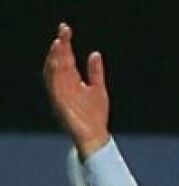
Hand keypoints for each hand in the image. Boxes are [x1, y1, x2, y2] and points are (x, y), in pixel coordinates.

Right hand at [43, 23, 109, 158]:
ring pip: (53, 72)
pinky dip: (55, 75)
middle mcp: (64, 86)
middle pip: (59, 62)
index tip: (66, 29)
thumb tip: (95, 53)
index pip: (66, 58)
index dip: (66, 44)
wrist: (95, 136)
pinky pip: (54, 87)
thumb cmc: (95, 115)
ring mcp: (60, 94)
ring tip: (59, 44)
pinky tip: (58, 64)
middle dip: (60, 48)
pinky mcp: (60, 104)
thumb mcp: (98, 89)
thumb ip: (96, 72)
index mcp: (72, 81)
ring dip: (55, 58)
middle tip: (63, 33)